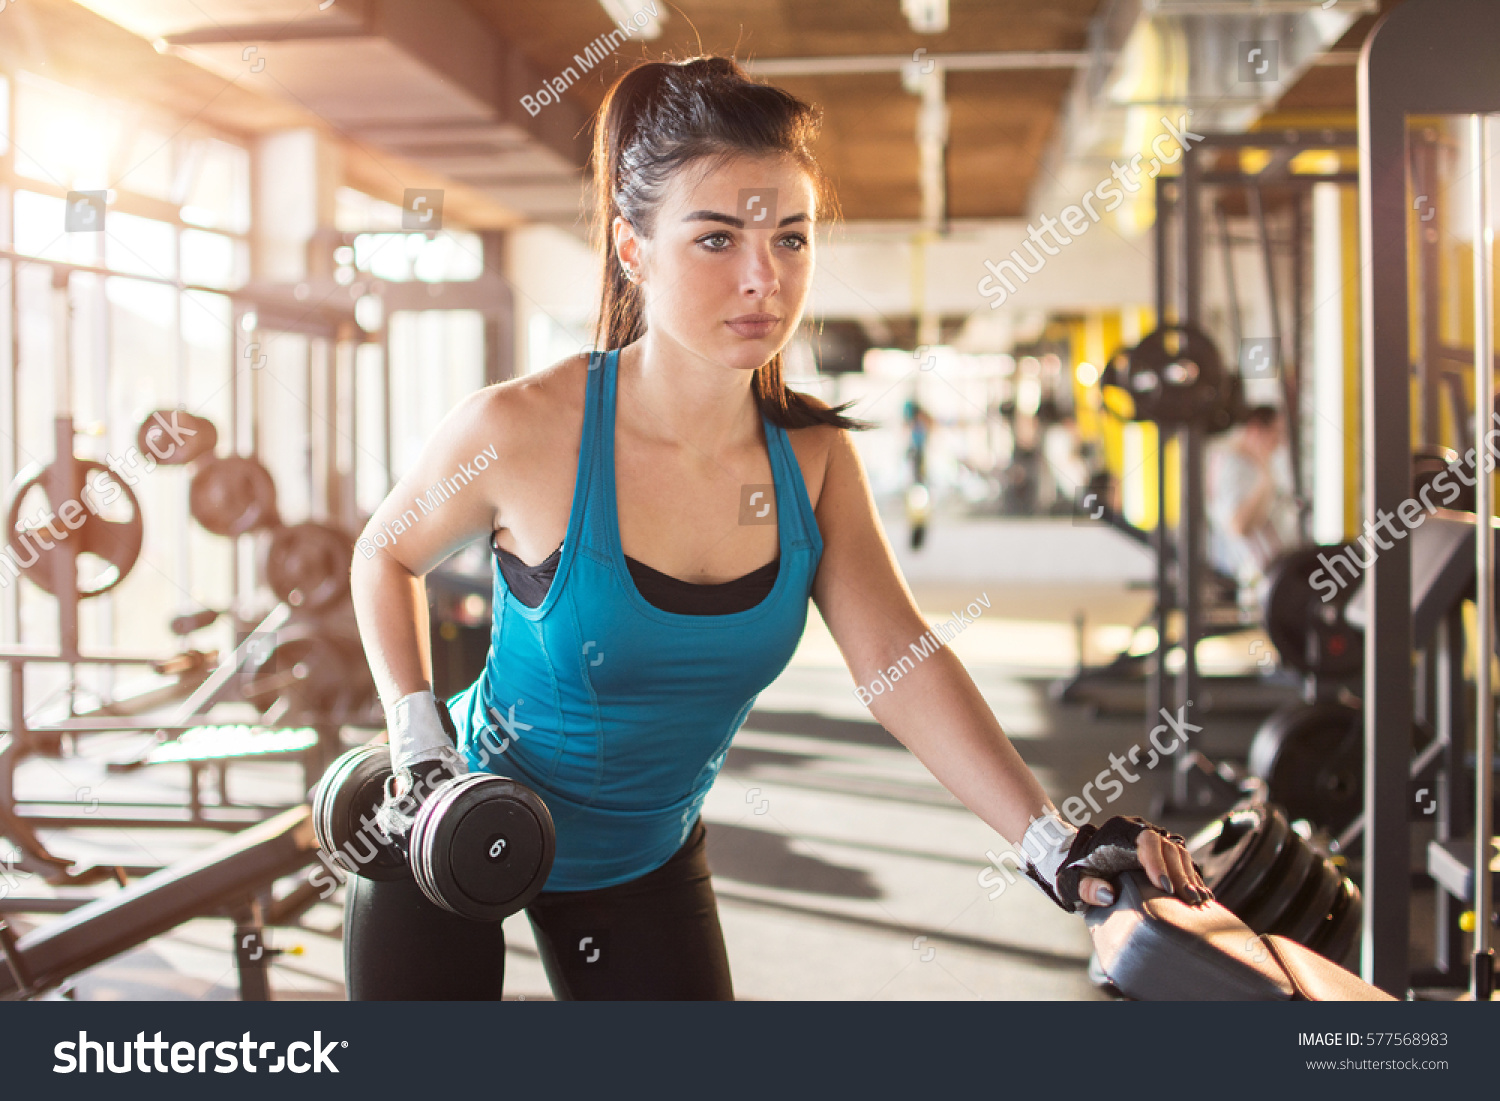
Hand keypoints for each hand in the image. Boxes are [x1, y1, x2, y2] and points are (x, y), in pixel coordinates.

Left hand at [1077, 827, 1212, 906]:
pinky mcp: (1159, 853)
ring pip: (1178, 852)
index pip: (1145, 840)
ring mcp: (1151, 841)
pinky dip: (1191, 877)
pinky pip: (1181, 860)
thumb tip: (1108, 894)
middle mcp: (1138, 831)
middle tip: (1188, 900)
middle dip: (1180, 874)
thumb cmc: (1072, 871)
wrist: (1074, 861)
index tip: (1164, 887)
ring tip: (1198, 901)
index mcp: (1118, 832)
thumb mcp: (1071, 882)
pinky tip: (1201, 895)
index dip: (1157, 862)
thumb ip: (1086, 888)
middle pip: (1167, 847)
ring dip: (1190, 876)